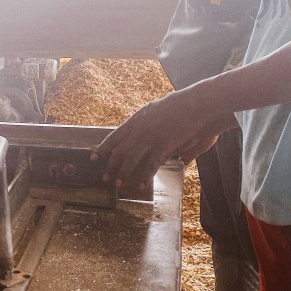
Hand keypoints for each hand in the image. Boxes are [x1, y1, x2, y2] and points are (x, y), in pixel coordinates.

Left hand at [90, 92, 233, 191]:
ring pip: (131, 159)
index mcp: (136, 120)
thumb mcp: (155, 109)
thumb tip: (138, 127)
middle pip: (119, 150)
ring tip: (118, 184)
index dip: (103, 148)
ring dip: (123, 173)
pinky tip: (141, 186)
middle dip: (110, 165)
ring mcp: (150, 138)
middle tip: (104, 177)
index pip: (114, 136)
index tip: (94, 157)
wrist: (196, 104)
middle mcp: (139, 129)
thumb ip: (145, 121)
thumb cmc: (179, 106)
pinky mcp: (163, 145)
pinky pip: (150, 165)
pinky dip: (144, 177)